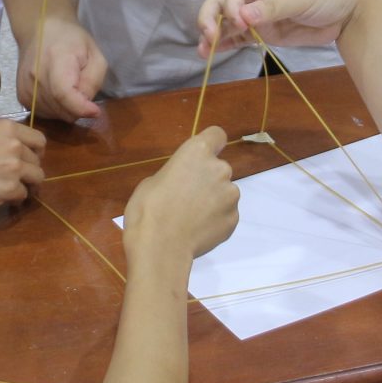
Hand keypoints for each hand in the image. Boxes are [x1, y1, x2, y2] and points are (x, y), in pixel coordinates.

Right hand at [0, 119, 45, 209]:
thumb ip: (4, 142)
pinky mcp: (10, 188)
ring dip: (26, 186)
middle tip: (16, 179)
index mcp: (8, 128)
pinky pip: (23, 196)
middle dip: (29, 172)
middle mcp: (15, 144)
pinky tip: (0, 197)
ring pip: (37, 179)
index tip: (28, 161)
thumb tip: (23, 156)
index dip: (36, 152)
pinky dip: (14, 199)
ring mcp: (15, 167)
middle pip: (38, 162)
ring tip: (12, 190)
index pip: (40, 140)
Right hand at [19, 16, 107, 121]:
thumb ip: (93, 81)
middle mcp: (35, 77)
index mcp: (55, 60)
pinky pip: (44, 115)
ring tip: (70, 89)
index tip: (95, 111)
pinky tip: (58, 95)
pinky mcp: (21, 98)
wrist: (39, 31)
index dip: (81, 107)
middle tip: (82, 90)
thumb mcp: (94, 54)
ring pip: (54, 116)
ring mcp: (25, 89)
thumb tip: (86, 108)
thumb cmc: (71, 40)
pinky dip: (56, 110)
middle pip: (61, 110)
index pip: (64, 94)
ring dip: (67, 110)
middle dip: (78, 108)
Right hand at [122, 126, 237, 261]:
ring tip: (192, 218)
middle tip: (187, 197)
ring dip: (213, 200)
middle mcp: (220, 169)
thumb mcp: (153, 182)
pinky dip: (216, 220)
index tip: (201, 158)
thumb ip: (176, 175)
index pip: (217, 135)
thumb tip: (182, 183)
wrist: (160, 247)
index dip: (210, 145)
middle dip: (207, 179)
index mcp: (197, 152)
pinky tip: (198, 231)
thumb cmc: (147, 209)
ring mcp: (231, 195)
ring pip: (224, 193)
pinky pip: (226, 214)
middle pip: (219, 168)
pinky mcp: (234, 219)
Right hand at [198, 0, 372, 56]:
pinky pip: (240, 37)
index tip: (239, 22)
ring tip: (203, 51)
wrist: (350, 10)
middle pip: (222, 3)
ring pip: (227, 22)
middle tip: (209, 37)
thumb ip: (272, 7)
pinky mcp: (264, 32)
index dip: (231, 6)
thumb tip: (242, 17)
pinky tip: (211, 53)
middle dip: (211, 18)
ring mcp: (258, 14)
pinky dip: (226, 44)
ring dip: (213, 35)